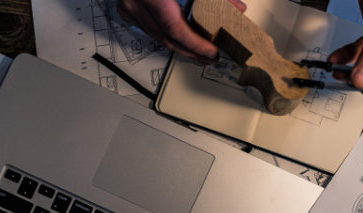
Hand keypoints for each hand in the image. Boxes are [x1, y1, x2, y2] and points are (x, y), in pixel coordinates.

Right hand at [117, 0, 246, 61]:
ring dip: (179, 45)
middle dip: (191, 50)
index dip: (195, 44)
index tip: (212, 52)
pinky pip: (148, 28)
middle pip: (166, 37)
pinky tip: (181, 40)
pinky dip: (166, 35)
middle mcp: (135, 2)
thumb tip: (236, 7)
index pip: (174, 28)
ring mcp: (127, 7)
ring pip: (156, 36)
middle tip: (211, 57)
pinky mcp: (126, 8)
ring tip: (200, 52)